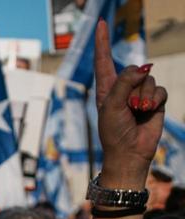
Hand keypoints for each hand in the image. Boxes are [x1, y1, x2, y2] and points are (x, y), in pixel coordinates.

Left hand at [94, 20, 165, 185]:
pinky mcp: (154, 101)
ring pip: (148, 80)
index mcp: (105, 88)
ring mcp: (139, 94)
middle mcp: (122, 88)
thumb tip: (142, 68)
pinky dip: (155, 101)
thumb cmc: (114, 132)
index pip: (104, 60)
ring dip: (143, 97)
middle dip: (133, 87)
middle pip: (133, 70)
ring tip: (136, 113)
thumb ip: (123, 83)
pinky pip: (160, 91)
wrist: (129, 153)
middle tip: (128, 107)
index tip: (100, 24)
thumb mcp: (111, 106)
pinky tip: (148, 113)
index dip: (102, 42)